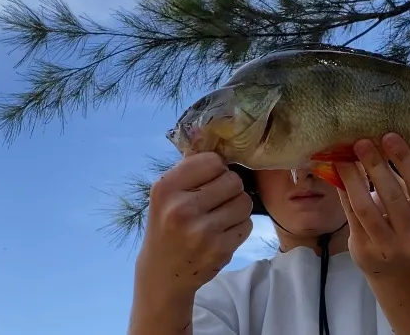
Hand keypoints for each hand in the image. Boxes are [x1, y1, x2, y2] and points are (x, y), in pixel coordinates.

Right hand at [135, 152, 252, 298]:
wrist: (162, 275)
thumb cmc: (167, 224)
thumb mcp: (167, 194)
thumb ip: (190, 167)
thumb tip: (215, 135)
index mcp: (166, 188)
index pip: (213, 161)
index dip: (216, 169)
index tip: (208, 180)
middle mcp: (182, 209)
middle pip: (233, 180)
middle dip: (229, 189)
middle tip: (215, 200)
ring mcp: (202, 232)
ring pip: (244, 201)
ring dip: (237, 208)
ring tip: (219, 216)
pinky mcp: (219, 251)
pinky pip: (247, 224)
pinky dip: (239, 227)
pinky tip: (221, 233)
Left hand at [335, 133, 409, 279]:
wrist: (397, 269)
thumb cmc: (406, 224)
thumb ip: (404, 181)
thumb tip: (380, 140)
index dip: (404, 158)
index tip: (389, 136)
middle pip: (391, 194)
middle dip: (374, 165)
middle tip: (361, 142)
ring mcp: (388, 246)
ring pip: (366, 207)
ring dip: (352, 177)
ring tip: (343, 156)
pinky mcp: (365, 250)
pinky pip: (350, 215)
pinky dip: (343, 191)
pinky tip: (338, 174)